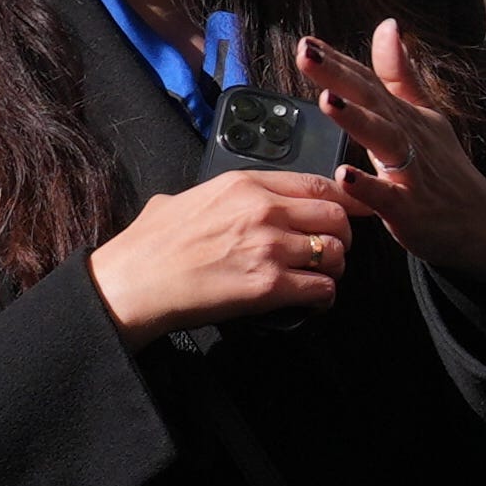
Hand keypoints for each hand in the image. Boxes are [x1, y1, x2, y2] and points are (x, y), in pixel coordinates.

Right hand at [88, 163, 357, 343]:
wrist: (132, 283)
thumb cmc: (149, 246)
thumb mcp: (178, 200)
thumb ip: (206, 196)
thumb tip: (203, 201)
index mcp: (244, 184)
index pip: (316, 184)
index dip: (344, 199)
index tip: (353, 210)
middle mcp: (263, 210)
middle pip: (336, 216)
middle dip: (343, 236)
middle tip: (332, 251)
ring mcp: (268, 247)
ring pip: (335, 252)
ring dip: (334, 269)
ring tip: (320, 278)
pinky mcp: (268, 286)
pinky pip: (322, 288)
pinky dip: (324, 297)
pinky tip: (312, 302)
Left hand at [304, 25, 485, 276]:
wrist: (479, 223)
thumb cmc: (443, 168)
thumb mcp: (425, 115)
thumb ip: (400, 74)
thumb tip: (387, 25)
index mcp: (405, 114)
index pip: (369, 81)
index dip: (339, 61)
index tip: (307, 41)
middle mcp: (409, 136)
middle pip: (373, 101)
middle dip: (340, 76)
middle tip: (308, 55)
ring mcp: (411, 172)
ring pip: (384, 140)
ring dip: (357, 120)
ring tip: (328, 100)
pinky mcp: (410, 208)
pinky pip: (387, 197)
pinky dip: (367, 187)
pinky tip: (344, 176)